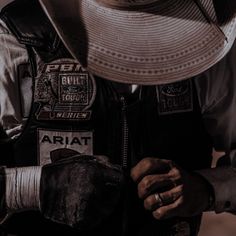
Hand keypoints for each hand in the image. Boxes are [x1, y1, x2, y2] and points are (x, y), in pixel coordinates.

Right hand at [3, 155, 123, 228]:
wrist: (42, 187)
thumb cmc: (61, 171)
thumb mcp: (83, 159)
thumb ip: (103, 162)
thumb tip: (116, 167)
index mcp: (94, 174)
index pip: (120, 180)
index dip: (120, 180)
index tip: (118, 181)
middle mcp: (92, 191)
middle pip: (116, 196)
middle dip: (114, 192)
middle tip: (108, 190)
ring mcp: (86, 207)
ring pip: (108, 209)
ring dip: (107, 205)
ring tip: (96, 198)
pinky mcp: (80, 220)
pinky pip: (96, 220)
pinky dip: (96, 215)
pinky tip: (89, 206)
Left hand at [130, 157, 211, 219]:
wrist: (201, 189)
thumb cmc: (176, 179)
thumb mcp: (167, 168)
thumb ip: (152, 169)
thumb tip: (129, 176)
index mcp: (168, 164)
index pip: (147, 163)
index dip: (136, 172)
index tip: (133, 179)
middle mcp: (174, 175)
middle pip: (147, 183)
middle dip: (139, 191)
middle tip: (141, 194)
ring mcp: (179, 190)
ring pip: (152, 199)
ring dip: (146, 204)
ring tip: (149, 203)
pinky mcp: (183, 205)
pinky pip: (161, 212)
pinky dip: (156, 213)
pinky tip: (158, 210)